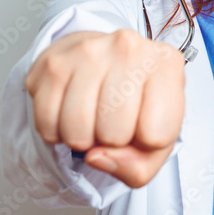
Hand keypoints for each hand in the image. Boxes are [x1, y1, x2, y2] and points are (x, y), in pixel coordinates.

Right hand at [25, 29, 185, 187]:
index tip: (143, 124)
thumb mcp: (157, 138)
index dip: (146, 143)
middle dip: (111, 142)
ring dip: (81, 139)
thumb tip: (96, 157)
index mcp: (166, 65)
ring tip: (92, 118)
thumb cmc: (137, 100)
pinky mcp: (53, 61)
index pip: (155, 135)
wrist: (108, 60)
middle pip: (114, 133)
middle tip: (114, 122)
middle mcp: (129, 48)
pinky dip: (55, 131)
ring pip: (76, 129)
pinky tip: (69, 113)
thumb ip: (137, 166)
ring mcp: (88, 51)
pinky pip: (46, 121)